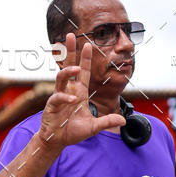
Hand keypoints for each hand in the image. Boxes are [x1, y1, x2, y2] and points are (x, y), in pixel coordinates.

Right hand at [36, 34, 125, 151]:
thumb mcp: (93, 127)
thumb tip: (123, 120)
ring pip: (61, 78)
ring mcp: (59, 96)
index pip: (83, 72)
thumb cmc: (73, 131)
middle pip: (69, 66)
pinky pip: (58, 97)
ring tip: (75, 69)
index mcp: (79, 92)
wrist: (57, 140)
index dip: (85, 58)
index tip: (87, 44)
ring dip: (68, 72)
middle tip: (70, 36)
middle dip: (70, 51)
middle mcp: (69, 91)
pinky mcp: (52, 105)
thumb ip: (107, 121)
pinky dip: (65, 98)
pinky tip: (72, 100)